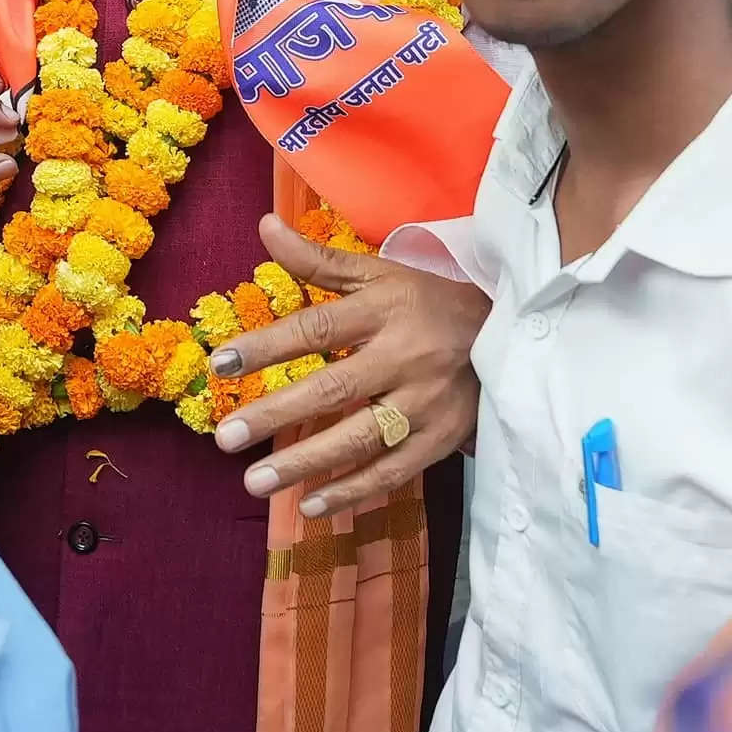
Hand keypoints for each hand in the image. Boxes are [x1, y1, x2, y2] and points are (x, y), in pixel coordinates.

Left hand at [209, 214, 490, 520]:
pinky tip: (310, 504)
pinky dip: (353, 491)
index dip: (268, 346)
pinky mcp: (442, 439)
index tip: (221, 365)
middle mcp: (405, 357)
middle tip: (225, 438)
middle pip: (333, 389)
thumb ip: (319, 259)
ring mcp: (426, 403)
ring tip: (254, 481)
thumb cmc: (429, 302)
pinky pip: (393, 471)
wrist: (510, 333)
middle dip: (276, 414)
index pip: (318, 328)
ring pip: (360, 438)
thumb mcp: (380, 273)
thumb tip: (265, 227)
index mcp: (386, 309)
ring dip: (305, 463)